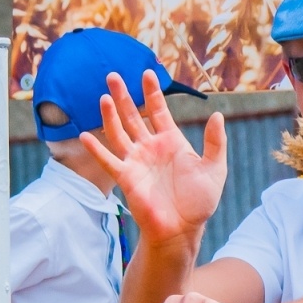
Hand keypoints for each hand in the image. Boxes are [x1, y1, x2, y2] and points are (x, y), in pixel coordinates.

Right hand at [80, 70, 226, 245]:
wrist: (182, 229)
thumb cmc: (199, 202)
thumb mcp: (214, 169)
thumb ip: (214, 142)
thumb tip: (217, 115)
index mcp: (171, 142)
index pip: (158, 111)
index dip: (153, 92)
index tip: (148, 72)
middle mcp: (150, 148)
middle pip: (133, 116)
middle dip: (124, 96)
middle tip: (113, 75)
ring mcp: (136, 161)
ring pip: (118, 132)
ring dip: (110, 115)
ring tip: (103, 96)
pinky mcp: (126, 177)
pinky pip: (108, 160)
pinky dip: (96, 149)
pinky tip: (85, 135)